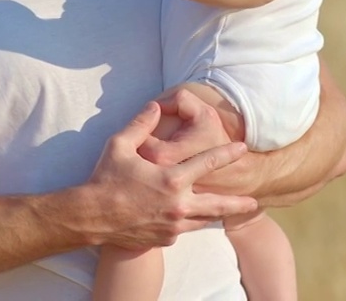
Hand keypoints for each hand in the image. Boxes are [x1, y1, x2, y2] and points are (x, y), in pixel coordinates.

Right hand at [85, 102, 256, 249]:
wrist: (90, 218)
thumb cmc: (104, 179)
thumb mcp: (120, 145)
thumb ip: (141, 124)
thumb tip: (155, 106)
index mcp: (173, 179)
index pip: (208, 163)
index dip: (227, 153)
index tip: (241, 149)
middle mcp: (179, 205)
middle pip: (218, 204)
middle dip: (239, 203)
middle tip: (255, 201)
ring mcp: (173, 225)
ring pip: (204, 220)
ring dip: (216, 214)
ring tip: (230, 212)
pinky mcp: (165, 239)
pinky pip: (184, 229)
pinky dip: (190, 222)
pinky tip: (192, 219)